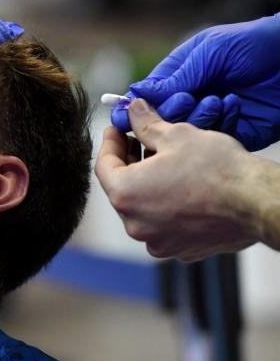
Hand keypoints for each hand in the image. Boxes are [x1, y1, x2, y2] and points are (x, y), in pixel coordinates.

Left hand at [97, 99, 260, 260]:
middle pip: (122, 188)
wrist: (257, 202)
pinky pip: (164, 223)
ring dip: (148, 183)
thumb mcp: (175, 135)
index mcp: (126, 196)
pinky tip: (182, 186)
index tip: (117, 129)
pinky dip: (166, 204)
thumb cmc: (216, 169)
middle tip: (139, 140)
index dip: (110, 143)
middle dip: (129, 162)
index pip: (102, 166)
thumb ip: (145, 124)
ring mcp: (158, 242)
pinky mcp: (181, 250)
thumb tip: (132, 109)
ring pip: (143, 207)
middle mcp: (136, 225)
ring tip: (164, 161)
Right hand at [111, 14, 279, 150]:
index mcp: (179, 76)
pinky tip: (236, 105)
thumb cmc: (252, 45)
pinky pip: (215, 139)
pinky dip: (223, 122)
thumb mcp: (208, 53)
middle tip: (190, 98)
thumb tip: (136, 94)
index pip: (147, 97)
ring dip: (200, 117)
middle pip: (163, 119)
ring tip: (219, 99)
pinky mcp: (233, 132)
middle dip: (173, 111)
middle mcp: (191, 98)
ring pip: (187, 132)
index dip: (135, 108)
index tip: (126, 116)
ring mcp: (211, 117)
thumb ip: (174, 77)